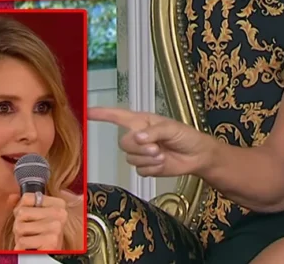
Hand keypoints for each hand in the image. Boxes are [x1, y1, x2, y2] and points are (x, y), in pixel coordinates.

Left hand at [10, 192, 68, 250]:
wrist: (49, 255)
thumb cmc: (40, 235)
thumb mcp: (34, 217)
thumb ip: (23, 205)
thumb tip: (11, 197)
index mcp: (58, 204)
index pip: (27, 197)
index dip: (21, 209)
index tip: (30, 218)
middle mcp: (60, 213)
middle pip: (21, 212)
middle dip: (19, 224)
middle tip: (29, 232)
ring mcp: (56, 227)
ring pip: (20, 227)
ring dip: (20, 236)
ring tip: (30, 239)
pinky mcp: (51, 241)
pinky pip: (22, 241)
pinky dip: (21, 247)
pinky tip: (30, 247)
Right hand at [89, 107, 216, 176]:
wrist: (196, 156)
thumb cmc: (185, 136)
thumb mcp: (171, 128)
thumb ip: (154, 132)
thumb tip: (138, 138)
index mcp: (141, 122)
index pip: (117, 116)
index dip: (102, 114)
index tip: (87, 112)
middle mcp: (138, 136)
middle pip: (123, 143)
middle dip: (140, 148)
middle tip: (157, 148)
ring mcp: (141, 152)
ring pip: (131, 158)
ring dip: (148, 158)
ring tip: (163, 154)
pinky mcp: (145, 166)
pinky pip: (140, 170)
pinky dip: (152, 168)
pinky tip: (163, 163)